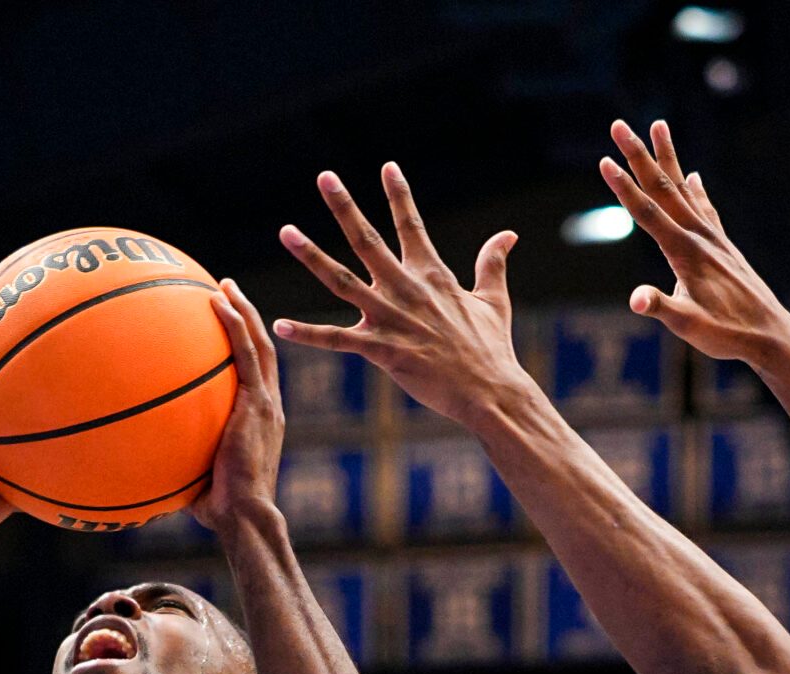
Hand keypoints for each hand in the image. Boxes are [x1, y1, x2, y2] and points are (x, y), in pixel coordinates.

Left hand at [192, 279, 284, 534]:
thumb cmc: (218, 510)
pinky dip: (235, 324)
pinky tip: (218, 301)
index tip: (227, 327)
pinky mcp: (258, 403)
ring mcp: (265, 402)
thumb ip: (174, 463)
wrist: (244, 515)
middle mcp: (268, 406)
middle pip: (262, 350)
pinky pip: (246, 353)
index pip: (256, 375)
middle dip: (246, 318)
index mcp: (260, 421)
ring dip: (243, 310)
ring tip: (224, 286)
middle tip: (226, 293)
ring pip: (259, 344)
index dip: (246, 348)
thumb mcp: (194, 479)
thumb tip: (135, 468)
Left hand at [273, 164, 526, 426]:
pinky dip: (308, 334)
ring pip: (342, 281)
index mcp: (433, 276)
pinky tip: (280, 325)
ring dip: (312, 256)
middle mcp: (407, 290)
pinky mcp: (382, 350)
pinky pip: (337, 340)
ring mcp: (392, 319)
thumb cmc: (492, 349)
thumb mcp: (494, 300)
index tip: (387, 166)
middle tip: (325, 177)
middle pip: (368, 240)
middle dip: (345, 207)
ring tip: (287, 231)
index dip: (400, 194)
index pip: (412, 225)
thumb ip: (492, 263)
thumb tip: (509, 234)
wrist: (490, 391)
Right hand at [599, 119, 788, 363]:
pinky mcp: (723, 245)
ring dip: (668, 158)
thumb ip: (661, 308)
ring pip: (684, 188)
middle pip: (663, 187)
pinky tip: (694, 176)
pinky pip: (705, 207)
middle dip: (638, 155)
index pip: (647, 213)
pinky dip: (695, 189)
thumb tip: (635, 299)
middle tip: (619, 126)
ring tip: (659, 126)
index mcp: (685, 252)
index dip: (624, 188)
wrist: (770, 333)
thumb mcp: (688, 325)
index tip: (605, 161)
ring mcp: (713, 237)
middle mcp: (699, 236)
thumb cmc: (727, 333)